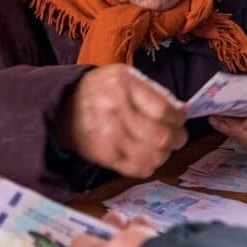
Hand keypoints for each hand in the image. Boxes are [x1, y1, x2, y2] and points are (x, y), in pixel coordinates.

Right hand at [57, 65, 186, 177]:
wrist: (64, 105)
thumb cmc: (103, 89)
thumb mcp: (127, 77)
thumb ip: (154, 93)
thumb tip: (181, 113)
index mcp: (125, 85)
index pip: (165, 110)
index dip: (179, 118)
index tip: (180, 118)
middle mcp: (116, 110)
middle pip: (162, 136)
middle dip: (178, 139)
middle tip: (177, 136)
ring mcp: (109, 136)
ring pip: (153, 156)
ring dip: (164, 154)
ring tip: (161, 147)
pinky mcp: (104, 156)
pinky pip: (138, 169)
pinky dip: (149, 165)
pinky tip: (147, 156)